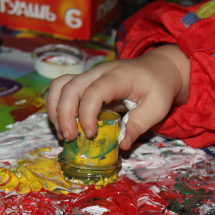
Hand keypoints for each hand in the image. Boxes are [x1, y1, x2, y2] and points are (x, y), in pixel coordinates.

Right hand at [47, 45, 189, 149]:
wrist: (158, 69)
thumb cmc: (158, 88)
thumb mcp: (157, 108)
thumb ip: (139, 125)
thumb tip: (121, 145)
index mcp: (118, 77)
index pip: (94, 91)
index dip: (87, 114)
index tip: (90, 135)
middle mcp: (99, 72)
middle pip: (70, 87)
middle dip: (64, 115)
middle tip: (70, 139)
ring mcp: (89, 75)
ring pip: (60, 85)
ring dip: (55, 110)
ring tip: (63, 134)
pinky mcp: (85, 82)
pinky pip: (62, 89)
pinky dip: (57, 107)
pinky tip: (63, 126)